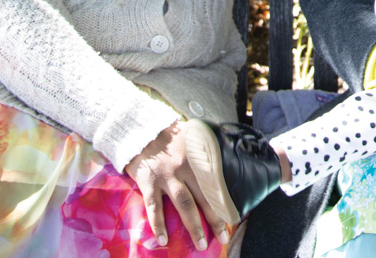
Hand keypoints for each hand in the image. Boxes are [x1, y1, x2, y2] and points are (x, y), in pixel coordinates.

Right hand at [123, 122, 227, 250]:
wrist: (140, 131)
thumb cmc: (171, 137)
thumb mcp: (194, 137)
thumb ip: (208, 148)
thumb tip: (231, 152)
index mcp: (199, 157)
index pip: (217, 182)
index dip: (226, 200)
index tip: (234, 217)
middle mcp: (185, 167)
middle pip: (205, 195)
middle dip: (215, 218)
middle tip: (223, 238)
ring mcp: (166, 176)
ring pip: (184, 203)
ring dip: (193, 226)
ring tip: (201, 244)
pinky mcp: (148, 182)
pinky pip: (154, 207)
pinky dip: (158, 224)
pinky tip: (163, 240)